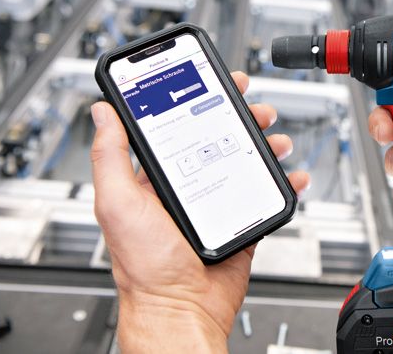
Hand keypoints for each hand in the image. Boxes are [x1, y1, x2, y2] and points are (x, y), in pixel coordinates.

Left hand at [91, 71, 308, 352]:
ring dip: (266, 145)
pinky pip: (266, 194)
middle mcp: (187, 187)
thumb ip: (110, 156)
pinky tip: (291, 175)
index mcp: (155, 179)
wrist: (181, 310)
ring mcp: (217, 203)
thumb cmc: (144, 267)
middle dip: (241, 117)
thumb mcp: (118, 203)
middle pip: (220, 139)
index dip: (197, 101)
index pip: (177, 128)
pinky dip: (284, 182)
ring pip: (247, 162)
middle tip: (255, 107)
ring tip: (276, 140)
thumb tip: (101, 111)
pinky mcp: (241, 222)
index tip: (213, 81)